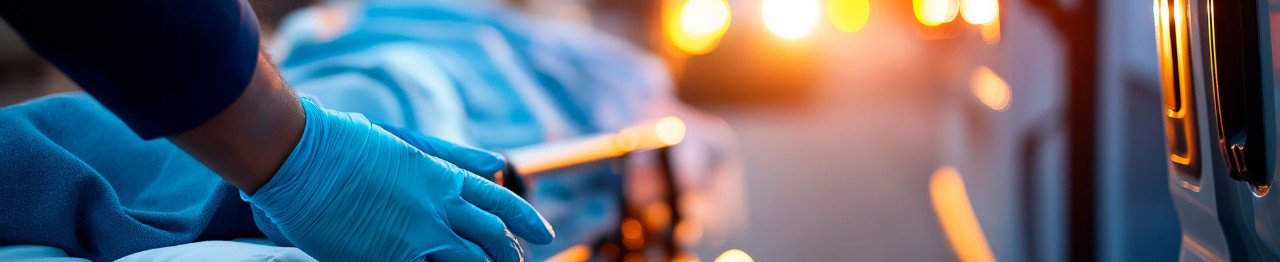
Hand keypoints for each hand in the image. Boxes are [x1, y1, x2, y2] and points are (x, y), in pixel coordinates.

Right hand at [243, 98, 553, 260]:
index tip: (545, 236)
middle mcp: (440, 207)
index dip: (527, 220)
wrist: (302, 157)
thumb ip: (453, 155)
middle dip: (508, 256)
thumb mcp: (407, 142)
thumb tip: (495, 162)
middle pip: (492, 239)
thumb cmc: (346, 143)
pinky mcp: (390, 259)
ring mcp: (418, 237)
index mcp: (444, 176)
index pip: (501, 202)